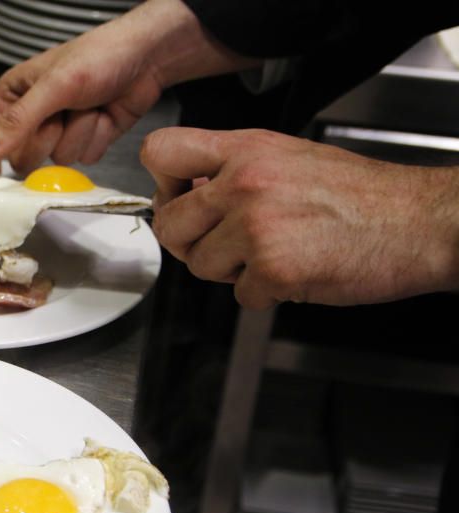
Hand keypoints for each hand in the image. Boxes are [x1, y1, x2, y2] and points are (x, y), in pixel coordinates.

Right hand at [0, 0, 257, 176]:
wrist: (146, 59)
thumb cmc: (97, 57)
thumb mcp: (53, 87)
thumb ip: (16, 123)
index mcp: (12, 97)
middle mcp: (32, 117)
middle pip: (25, 159)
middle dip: (48, 138)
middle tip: (62, 113)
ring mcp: (59, 132)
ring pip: (58, 162)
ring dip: (78, 135)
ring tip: (89, 106)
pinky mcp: (84, 142)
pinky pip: (83, 161)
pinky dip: (96, 139)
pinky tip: (104, 115)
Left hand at [140, 127, 458, 308]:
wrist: (419, 222)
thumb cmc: (359, 195)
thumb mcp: (287, 157)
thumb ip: (232, 169)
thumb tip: (187, 191)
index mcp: (245, 149)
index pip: (160, 152)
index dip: (160, 183)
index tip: (178, 197)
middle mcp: (244, 183)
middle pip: (167, 224)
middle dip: (189, 242)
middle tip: (221, 243)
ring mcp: (256, 227)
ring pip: (199, 265)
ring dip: (228, 271)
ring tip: (269, 254)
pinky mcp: (272, 269)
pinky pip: (239, 296)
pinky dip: (264, 294)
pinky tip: (293, 272)